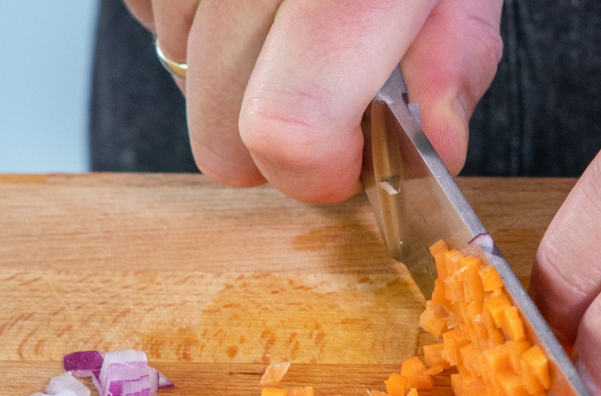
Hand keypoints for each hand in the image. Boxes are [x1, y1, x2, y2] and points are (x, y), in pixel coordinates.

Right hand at [122, 0, 502, 200]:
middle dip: (269, 147)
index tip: (346, 166)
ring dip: (229, 72)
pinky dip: (191, 16)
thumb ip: (456, 55)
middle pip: (217, 126)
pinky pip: (144, 7)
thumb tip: (438, 144)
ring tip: (287, 21)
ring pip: (176, 65)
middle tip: (321, 107)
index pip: (288, 130)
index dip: (315, 174)